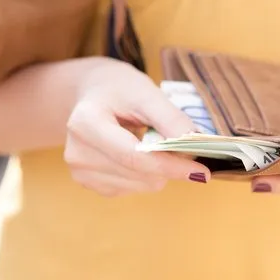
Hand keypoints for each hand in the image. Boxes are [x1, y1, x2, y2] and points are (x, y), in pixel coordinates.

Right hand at [64, 60, 210, 196]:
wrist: (91, 94)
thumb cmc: (119, 90)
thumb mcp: (146, 93)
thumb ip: (170, 118)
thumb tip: (193, 144)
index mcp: (85, 124)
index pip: (135, 157)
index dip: (172, 166)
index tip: (202, 170)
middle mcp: (77, 153)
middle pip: (141, 175)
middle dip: (169, 164)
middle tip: (180, 145)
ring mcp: (81, 172)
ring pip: (142, 186)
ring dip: (159, 170)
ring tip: (149, 141)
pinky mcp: (89, 184)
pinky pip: (133, 189)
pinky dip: (146, 175)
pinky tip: (137, 153)